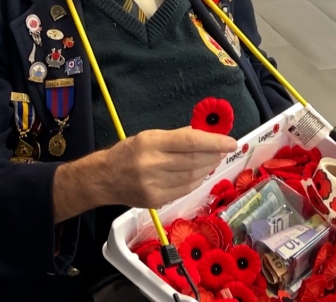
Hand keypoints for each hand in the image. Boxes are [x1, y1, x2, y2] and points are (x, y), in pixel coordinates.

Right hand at [98, 127, 237, 208]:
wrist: (104, 179)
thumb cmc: (128, 152)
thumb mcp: (149, 136)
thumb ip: (177, 136)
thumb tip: (205, 134)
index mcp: (150, 143)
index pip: (189, 142)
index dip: (214, 142)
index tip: (231, 142)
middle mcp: (152, 164)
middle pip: (194, 161)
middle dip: (214, 155)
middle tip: (224, 150)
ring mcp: (154, 185)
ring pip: (192, 177)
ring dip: (207, 168)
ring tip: (212, 160)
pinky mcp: (156, 200)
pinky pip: (185, 190)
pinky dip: (196, 181)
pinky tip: (199, 174)